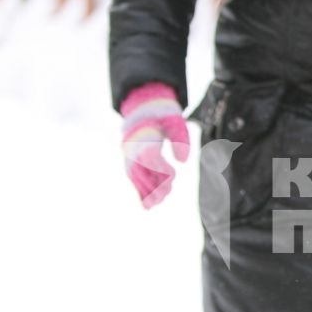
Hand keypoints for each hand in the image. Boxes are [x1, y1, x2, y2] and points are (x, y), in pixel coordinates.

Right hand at [119, 83, 189, 208]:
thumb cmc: (162, 113)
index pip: (151, 157)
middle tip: (168, 193)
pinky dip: (139, 191)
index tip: (173, 175)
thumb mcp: (175, 119)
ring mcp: (129, 154)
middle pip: (141, 170)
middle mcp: (133, 147)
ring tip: (158, 203)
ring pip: (135, 177)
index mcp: (144, 136)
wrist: (144, 105)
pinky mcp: (129, 159)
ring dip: (146, 192)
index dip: (161, 170)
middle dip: (154, 185)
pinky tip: (148, 205)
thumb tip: (183, 161)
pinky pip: (133, 178)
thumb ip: (181, 138)